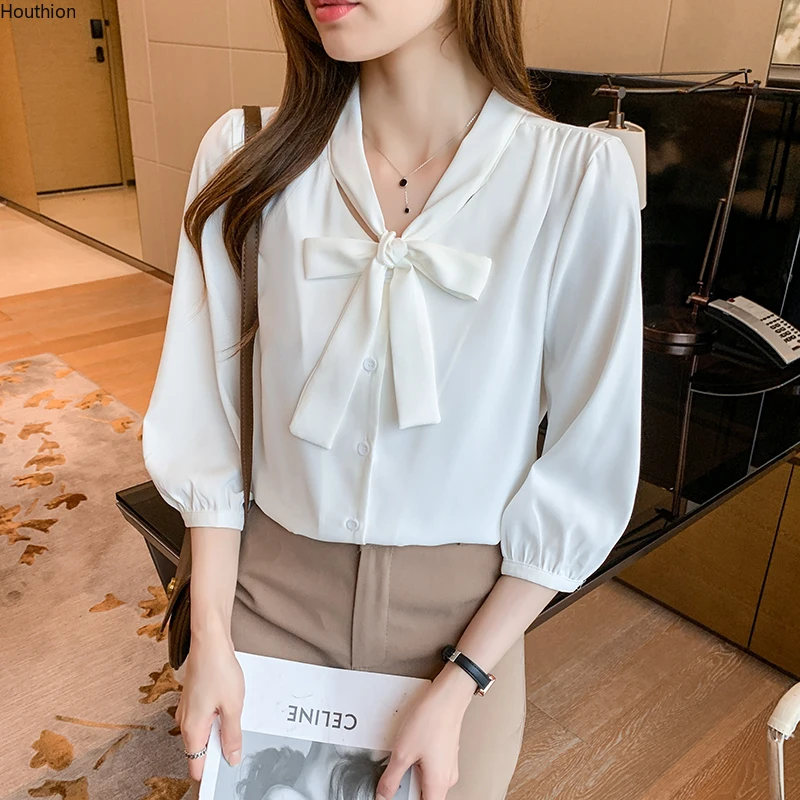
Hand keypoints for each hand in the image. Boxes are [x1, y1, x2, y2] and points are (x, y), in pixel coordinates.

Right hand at [174, 628, 244, 781]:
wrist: (209, 640)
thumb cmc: (218, 668)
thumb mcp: (232, 706)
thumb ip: (232, 735)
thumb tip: (232, 758)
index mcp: (192, 729)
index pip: (196, 765)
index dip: (213, 773)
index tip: (228, 772)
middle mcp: (185, 722)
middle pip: (201, 750)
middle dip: (219, 751)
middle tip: (239, 745)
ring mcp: (188, 709)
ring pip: (204, 733)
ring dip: (220, 732)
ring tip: (236, 720)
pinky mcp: (194, 698)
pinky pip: (205, 718)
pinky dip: (217, 718)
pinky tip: (230, 707)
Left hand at [376, 663, 475, 799]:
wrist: (447, 697)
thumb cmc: (431, 720)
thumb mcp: (403, 752)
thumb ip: (391, 779)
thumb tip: (383, 796)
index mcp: (438, 785)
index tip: (394, 795)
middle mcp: (447, 779)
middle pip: (424, 796)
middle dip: (408, 789)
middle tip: (395, 775)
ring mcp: (448, 766)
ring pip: (427, 782)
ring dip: (413, 775)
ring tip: (404, 756)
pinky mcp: (446, 754)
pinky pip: (431, 768)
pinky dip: (419, 764)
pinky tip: (411, 748)